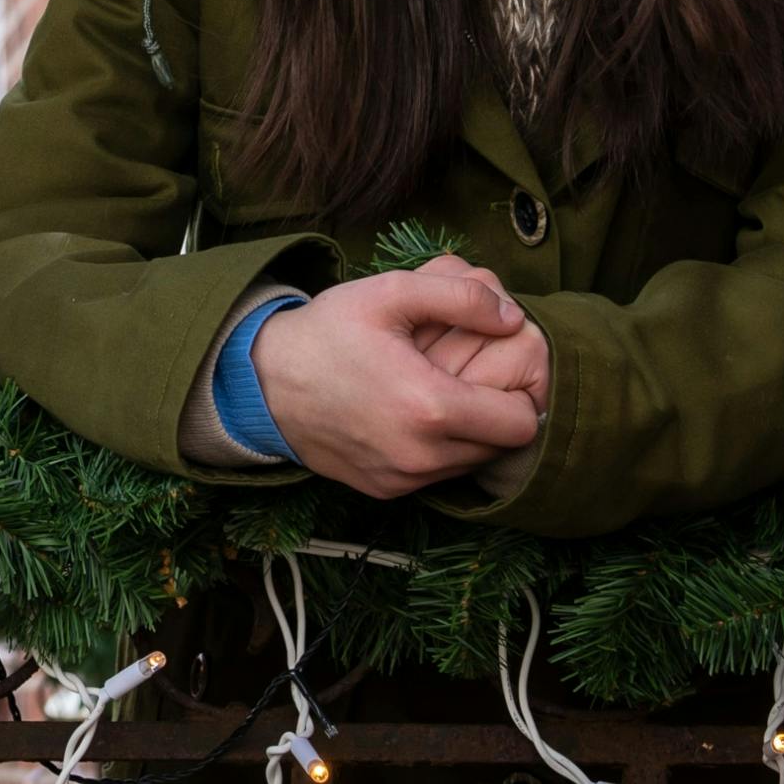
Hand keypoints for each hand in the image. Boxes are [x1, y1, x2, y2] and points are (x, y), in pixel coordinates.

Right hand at [252, 269, 540, 498]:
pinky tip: (410, 418)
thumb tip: (512, 318)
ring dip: (469, 435)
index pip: (523, 422)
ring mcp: (402, 479)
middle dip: (497, 413)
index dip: (520, 393)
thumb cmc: (327, 332)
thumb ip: (460, 296)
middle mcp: (420, 455)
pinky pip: (436, 476)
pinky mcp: (384, 491)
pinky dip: (437, 451)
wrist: (260, 381)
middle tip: (470, 380)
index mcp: (429, 407)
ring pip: (471, 465)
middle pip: (503, 447)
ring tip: (439, 397)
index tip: (497, 370)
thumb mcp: (388, 292)